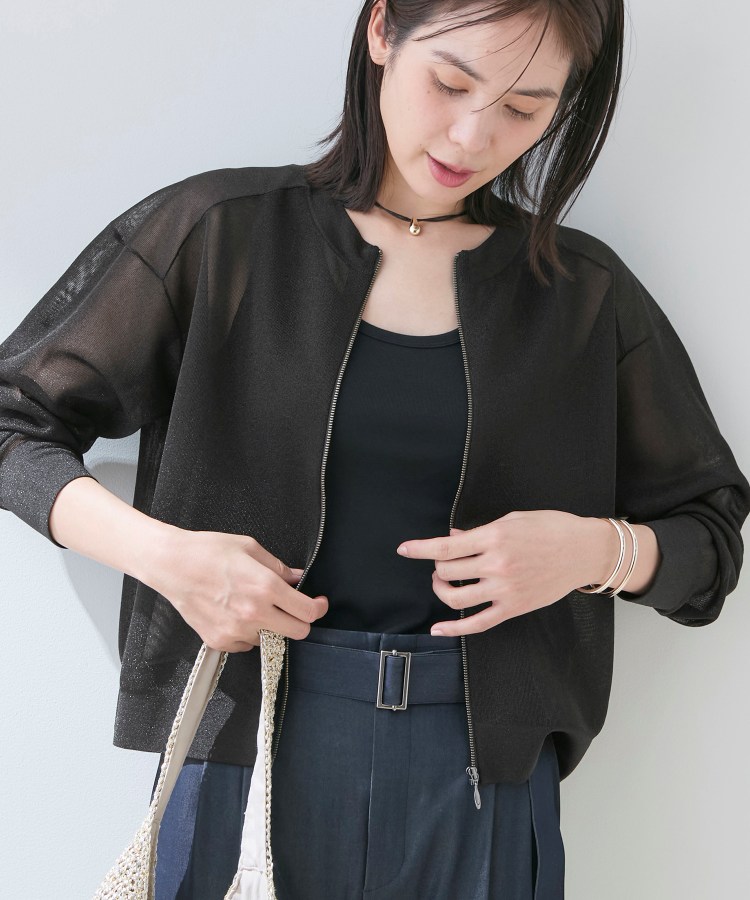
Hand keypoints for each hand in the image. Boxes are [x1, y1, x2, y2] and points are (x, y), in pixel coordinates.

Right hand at [145, 529, 327, 651]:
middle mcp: (253, 613)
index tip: (319, 604)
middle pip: (297, 633)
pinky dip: (246, 632)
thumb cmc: (207, 551)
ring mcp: (236, 631)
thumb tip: (296, 578)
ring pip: (269, 638)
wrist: (170, 565)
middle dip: (299, 621)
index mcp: (265, 587)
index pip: (307, 612)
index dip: (319, 608)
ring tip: (249, 604)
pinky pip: (246, 644)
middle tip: (291, 608)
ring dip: (268, 625)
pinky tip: (233, 612)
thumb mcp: (249, 548)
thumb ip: (278, 567)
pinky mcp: (220, 641)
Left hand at [396, 510, 599, 636]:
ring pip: (456, 598)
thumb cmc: (550, 529)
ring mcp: (505, 589)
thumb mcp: (512, 520)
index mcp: (495, 537)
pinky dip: (455, 629)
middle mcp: (497, 564)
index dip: (420, 549)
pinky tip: (439, 628)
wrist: (584, 551)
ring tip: (443, 583)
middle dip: (437, 566)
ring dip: (441, 591)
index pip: (446, 547)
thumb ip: (479, 530)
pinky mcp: (514, 608)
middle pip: (447, 572)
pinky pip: (478, 623)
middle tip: (442, 562)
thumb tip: (451, 538)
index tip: (404, 549)